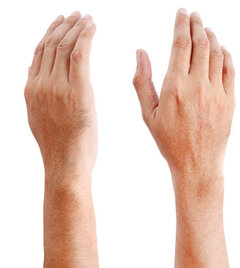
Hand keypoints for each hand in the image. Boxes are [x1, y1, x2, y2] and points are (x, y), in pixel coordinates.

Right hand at [25, 12, 96, 176]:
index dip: (50, 34)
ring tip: (85, 18)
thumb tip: (34, 74)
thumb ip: (37, 94)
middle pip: (51, 46)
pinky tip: (92, 27)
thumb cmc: (61, 147)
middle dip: (64, 26)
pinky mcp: (77, 91)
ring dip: (76, 28)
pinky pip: (79, 55)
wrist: (66, 164)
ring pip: (64, 47)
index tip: (60, 22)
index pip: (39, 53)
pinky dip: (85, 37)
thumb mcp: (40, 117)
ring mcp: (57, 87)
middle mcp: (41, 84)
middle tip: (76, 15)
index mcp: (31, 89)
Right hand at [133, 9, 234, 182]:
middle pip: (201, 44)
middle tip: (194, 16)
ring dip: (212, 37)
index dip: (182, 24)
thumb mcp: (147, 112)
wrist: (197, 163)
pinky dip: (226, 55)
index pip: (181, 44)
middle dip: (197, 25)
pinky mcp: (230, 101)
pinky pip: (230, 70)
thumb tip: (141, 52)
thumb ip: (142, 80)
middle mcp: (198, 86)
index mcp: (175, 86)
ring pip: (217, 54)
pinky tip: (221, 49)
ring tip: (205, 29)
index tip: (182, 13)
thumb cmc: (168, 140)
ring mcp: (217, 93)